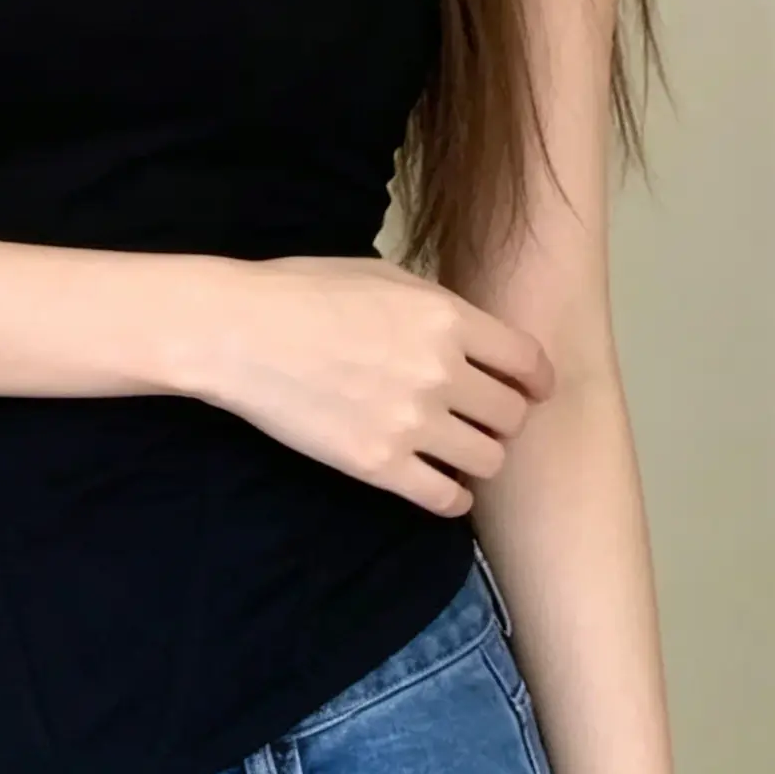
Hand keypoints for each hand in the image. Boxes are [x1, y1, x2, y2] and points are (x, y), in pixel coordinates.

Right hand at [176, 253, 554, 515]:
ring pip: (489, 460)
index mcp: (445, 317)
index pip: (527, 361)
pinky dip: (451, 497)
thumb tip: (468, 335)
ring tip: (455, 450)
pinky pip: (446, 499)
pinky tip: (439, 484)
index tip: (529, 390)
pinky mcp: (379, 467)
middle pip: (512, 415)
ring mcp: (412, 424)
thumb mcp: (381, 274)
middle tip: (479, 419)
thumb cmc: (302, 290)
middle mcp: (441, 372)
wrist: (240, 333)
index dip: (534, 380)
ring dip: (478, 457)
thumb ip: (435, 308)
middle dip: (501, 417)